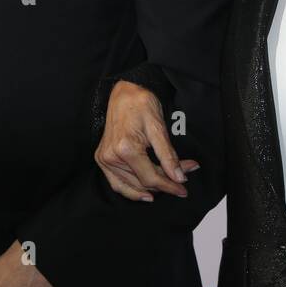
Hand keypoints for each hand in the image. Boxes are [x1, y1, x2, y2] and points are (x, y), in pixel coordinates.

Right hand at [95, 80, 198, 201]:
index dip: (169, 186)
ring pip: (132, 185)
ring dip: (152, 187)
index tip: (184, 189)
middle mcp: (112, 156)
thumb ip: (168, 155)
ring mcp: (105, 159)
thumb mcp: (159, 127)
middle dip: (165, 183)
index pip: (151, 178)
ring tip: (168, 183)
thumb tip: (179, 177)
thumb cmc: (141, 104)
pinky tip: (145, 193)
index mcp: (126, 148)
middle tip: (183, 177)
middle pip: (143, 182)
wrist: (122, 93)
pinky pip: (116, 183)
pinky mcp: (102, 158)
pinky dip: (131, 190)